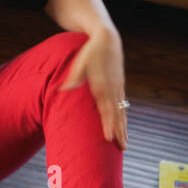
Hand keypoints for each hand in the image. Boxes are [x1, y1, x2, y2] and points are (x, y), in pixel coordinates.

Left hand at [59, 28, 128, 147]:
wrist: (107, 39)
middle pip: (117, 115)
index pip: (106, 109)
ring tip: (125, 144)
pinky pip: (123, 106)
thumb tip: (62, 89)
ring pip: (122, 112)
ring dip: (124, 128)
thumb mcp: (80, 62)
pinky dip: (124, 118)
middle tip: (122, 148)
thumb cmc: (90, 51)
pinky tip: (124, 126)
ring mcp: (118, 88)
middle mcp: (112, 89)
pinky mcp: (120, 85)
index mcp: (102, 85)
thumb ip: (73, 77)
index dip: (108, 124)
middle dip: (120, 132)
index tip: (109, 138)